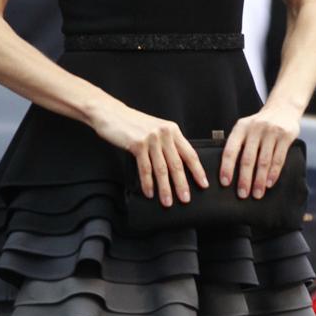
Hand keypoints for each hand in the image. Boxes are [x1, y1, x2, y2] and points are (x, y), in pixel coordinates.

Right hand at [93, 104, 207, 207]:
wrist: (111, 113)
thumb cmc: (133, 124)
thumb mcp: (156, 129)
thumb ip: (167, 143)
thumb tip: (177, 166)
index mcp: (173, 130)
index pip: (190, 153)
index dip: (197, 170)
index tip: (203, 183)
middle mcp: (164, 134)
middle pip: (176, 164)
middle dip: (182, 184)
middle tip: (185, 199)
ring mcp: (151, 139)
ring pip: (161, 169)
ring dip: (165, 188)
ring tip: (167, 201)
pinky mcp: (137, 144)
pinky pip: (145, 168)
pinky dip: (147, 183)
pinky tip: (150, 192)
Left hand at [220, 106, 299, 198]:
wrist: (283, 108)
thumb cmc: (259, 125)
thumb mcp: (245, 128)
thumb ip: (238, 144)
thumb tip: (228, 172)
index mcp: (240, 128)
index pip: (230, 150)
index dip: (226, 167)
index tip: (225, 183)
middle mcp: (254, 129)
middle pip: (247, 158)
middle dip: (244, 179)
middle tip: (242, 195)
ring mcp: (271, 132)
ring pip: (263, 161)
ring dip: (259, 180)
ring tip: (257, 194)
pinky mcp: (285, 136)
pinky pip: (278, 158)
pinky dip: (273, 173)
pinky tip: (269, 184)